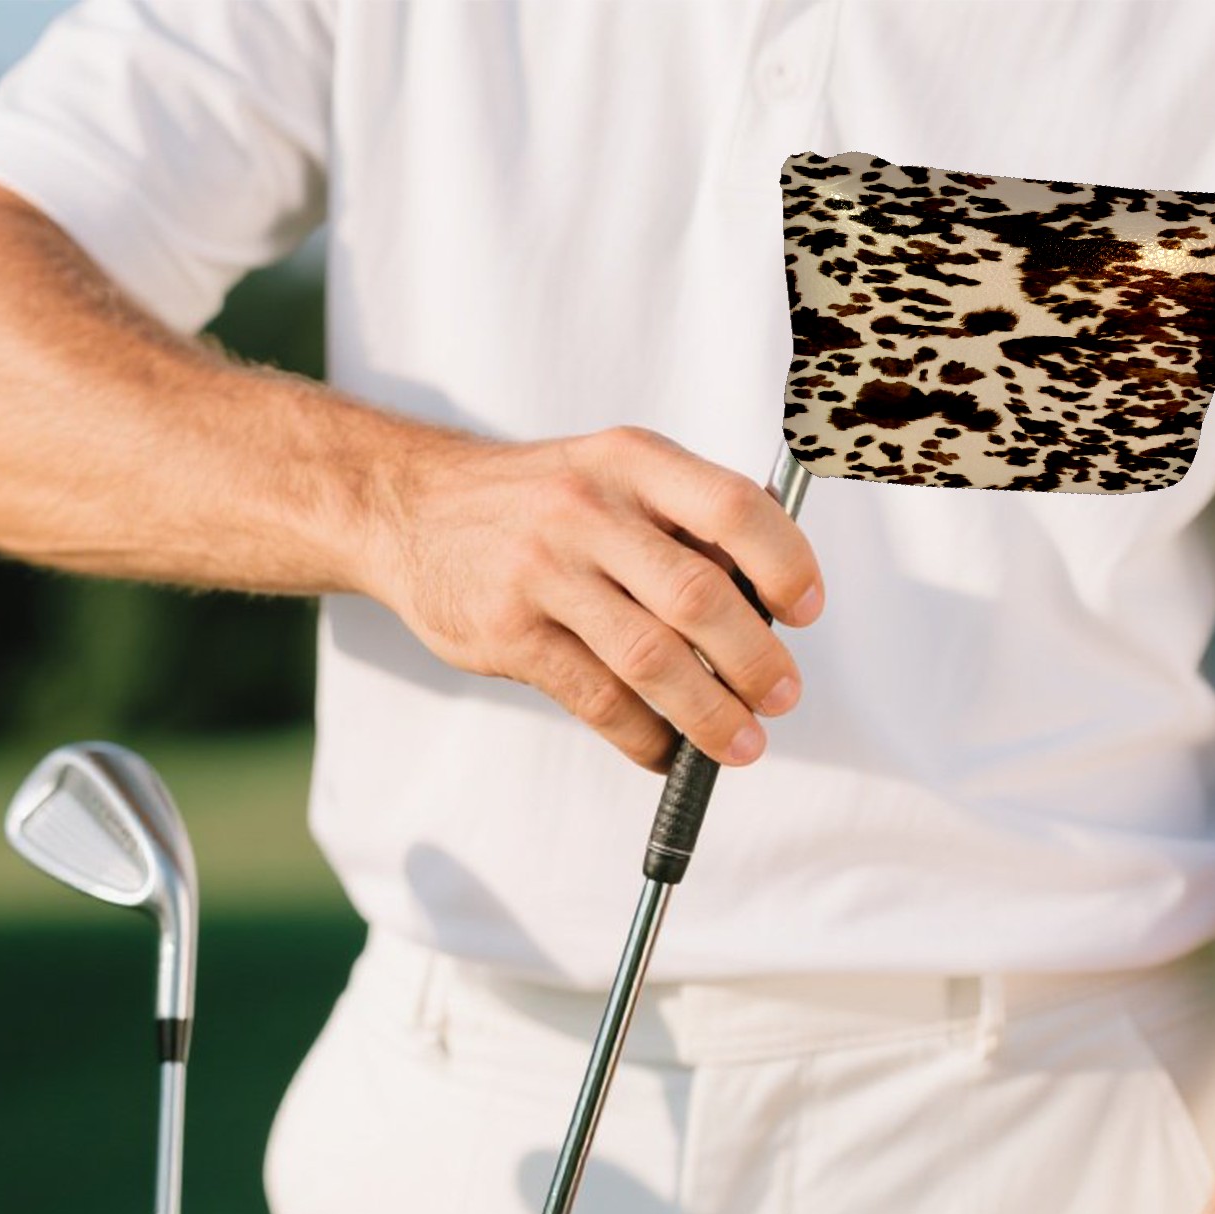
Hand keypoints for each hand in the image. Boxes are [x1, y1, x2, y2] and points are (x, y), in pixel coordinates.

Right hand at [363, 426, 822, 770]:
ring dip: (709, 714)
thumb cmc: (532, 502)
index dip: (785, 564)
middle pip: (699, 596)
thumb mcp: (606, 472)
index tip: (805, 611)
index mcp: (630, 462)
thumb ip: (680, 520)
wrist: (409, 509)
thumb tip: (769, 596)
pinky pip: (596, 699)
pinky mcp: (509, 634)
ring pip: (651, 658)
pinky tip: (665, 751)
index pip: (734, 508)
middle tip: (781, 696)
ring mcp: (544, 573)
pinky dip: (643, 737)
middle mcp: (588, 509)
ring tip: (740, 744)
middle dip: (755, 660)